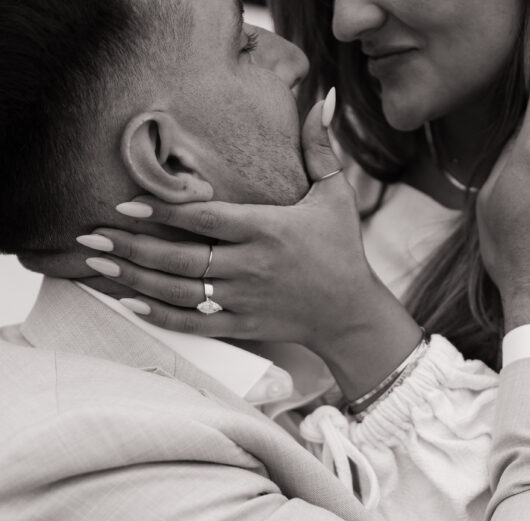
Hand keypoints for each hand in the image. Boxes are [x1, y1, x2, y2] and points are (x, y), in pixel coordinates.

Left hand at [79, 96, 421, 399]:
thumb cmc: (341, 250)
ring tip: (99, 266)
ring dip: (137, 279)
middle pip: (182, 257)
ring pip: (182, 291)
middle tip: (92, 238)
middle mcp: (252, 266)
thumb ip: (319, 149)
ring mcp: (245, 299)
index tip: (126, 203)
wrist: (350, 313)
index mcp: (268, 230)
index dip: (164, 210)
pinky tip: (131, 304)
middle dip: (133, 247)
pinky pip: (196, 324)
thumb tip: (322, 98)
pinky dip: (162, 317)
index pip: (206, 218)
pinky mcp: (243, 326)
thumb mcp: (335, 196)